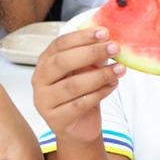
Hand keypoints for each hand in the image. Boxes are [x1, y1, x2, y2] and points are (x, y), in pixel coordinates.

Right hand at [32, 28, 124, 145]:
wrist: (79, 127)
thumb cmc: (81, 94)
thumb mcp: (86, 70)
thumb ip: (93, 55)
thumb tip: (110, 39)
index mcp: (45, 62)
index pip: (60, 44)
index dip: (82, 37)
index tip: (104, 32)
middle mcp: (40, 79)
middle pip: (62, 62)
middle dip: (91, 53)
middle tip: (114, 48)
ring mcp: (44, 101)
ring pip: (72, 85)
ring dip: (99, 75)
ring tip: (119, 69)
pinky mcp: (56, 119)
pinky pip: (79, 105)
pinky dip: (99, 93)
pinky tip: (112, 85)